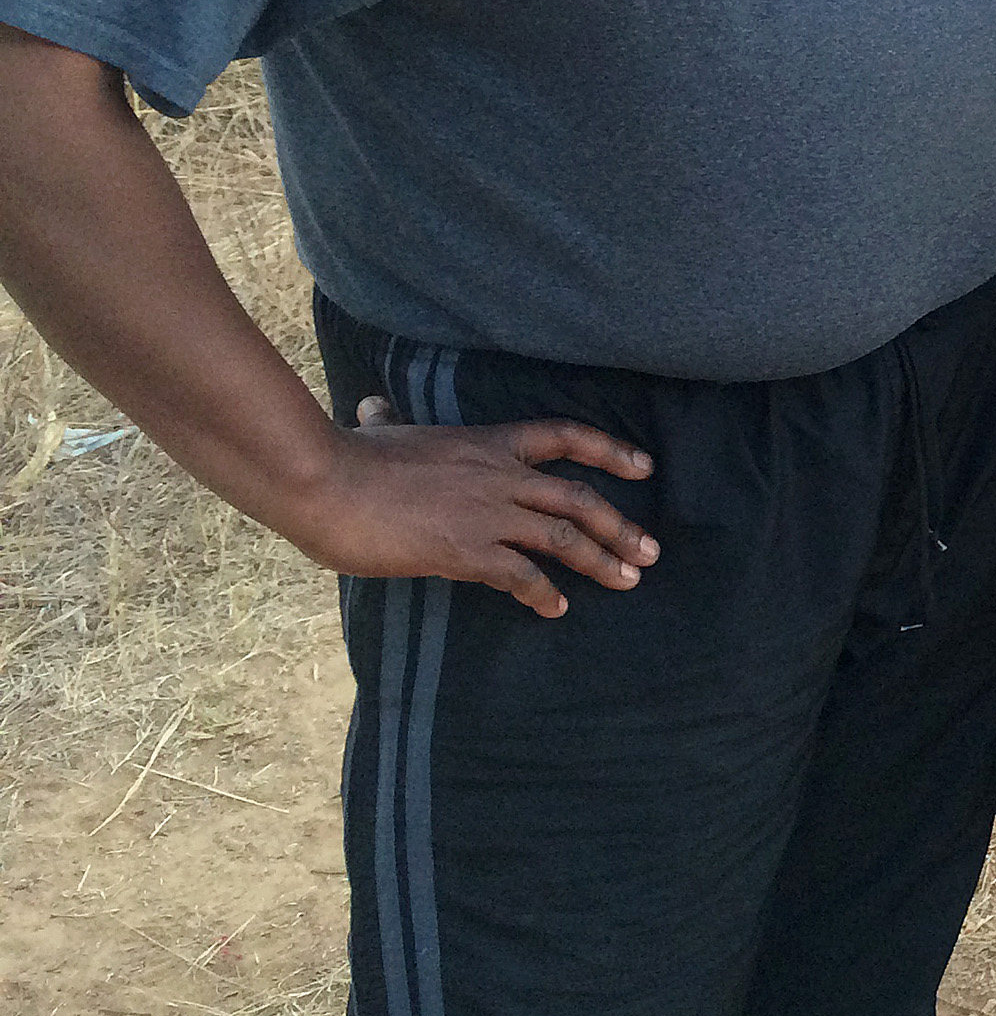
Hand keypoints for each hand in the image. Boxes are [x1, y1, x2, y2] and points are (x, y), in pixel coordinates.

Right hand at [282, 395, 659, 618]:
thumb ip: (388, 421)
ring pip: (562, 537)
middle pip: (578, 497)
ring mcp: (486, 513)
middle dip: (619, 526)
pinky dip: (542, 594)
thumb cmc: (349, 458)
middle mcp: (499, 475)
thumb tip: (372, 406)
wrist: (326, 482)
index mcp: (488, 442)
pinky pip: (519, 575)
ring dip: (600, 560)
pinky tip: (555, 609)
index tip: (644, 466)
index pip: (565, 437)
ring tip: (627, 581)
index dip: (609, 450)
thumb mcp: (381, 431)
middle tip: (650, 551)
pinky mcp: (465, 551)